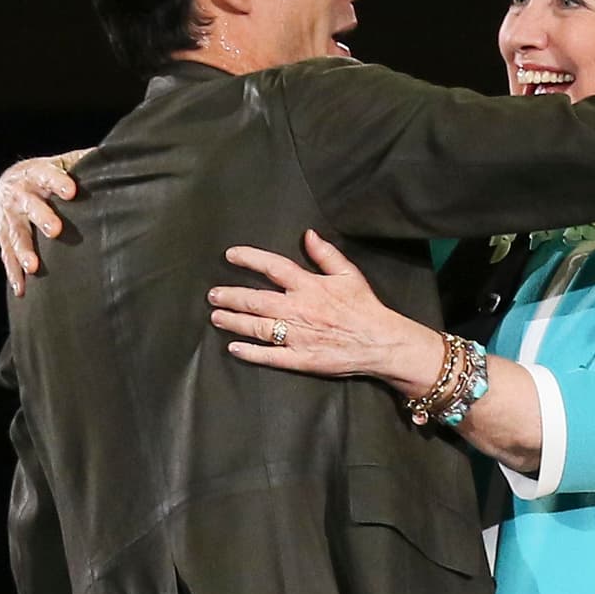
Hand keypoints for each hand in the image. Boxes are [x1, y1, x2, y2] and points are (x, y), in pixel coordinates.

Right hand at [0, 149, 92, 293]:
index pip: (47, 175)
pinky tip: (22, 289)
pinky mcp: (3, 235)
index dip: (58, 182)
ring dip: (24, 251)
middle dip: (41, 217)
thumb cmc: (48, 174)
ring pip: (15, 234)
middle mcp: (19, 194)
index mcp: (36, 173)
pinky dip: (13, 272)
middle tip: (55, 230)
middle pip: (29, 206)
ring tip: (34, 267)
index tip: (71, 192)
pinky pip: (7, 255)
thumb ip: (85, 162)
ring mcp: (9, 216)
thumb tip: (120, 157)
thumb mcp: (64, 162)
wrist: (11, 181)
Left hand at [207, 229, 443, 389]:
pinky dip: (250, 353)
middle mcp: (298, 309)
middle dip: (230, 297)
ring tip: (216, 317)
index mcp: (309, 286)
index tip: (231, 255)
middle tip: (213, 295)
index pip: (272, 267)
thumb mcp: (349, 274)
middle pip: (255, 300)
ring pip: (257, 327)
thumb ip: (325, 254)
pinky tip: (234, 348)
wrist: (381, 342)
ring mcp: (297, 336)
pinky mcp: (301, 359)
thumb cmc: (365, 308)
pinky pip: (270, 356)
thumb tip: (308, 234)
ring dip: (233, 321)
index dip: (249, 258)